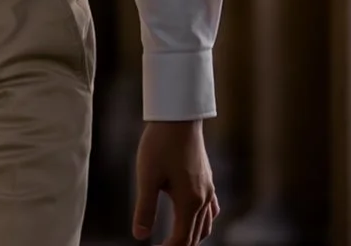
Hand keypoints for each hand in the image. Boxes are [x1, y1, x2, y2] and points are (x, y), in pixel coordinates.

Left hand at [134, 120, 217, 244]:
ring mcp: (209, 188)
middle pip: (196, 234)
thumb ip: (144, 208)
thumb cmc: (160, 144)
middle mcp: (204, 198)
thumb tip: (139, 235)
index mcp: (189, 202)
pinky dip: (203, 220)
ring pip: (206, 223)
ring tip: (178, 240)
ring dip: (193, 236)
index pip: (183, 238)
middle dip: (181, 245)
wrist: (179, 118)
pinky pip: (211, 209)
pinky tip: (193, 217)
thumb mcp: (147, 177)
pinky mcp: (208, 178)